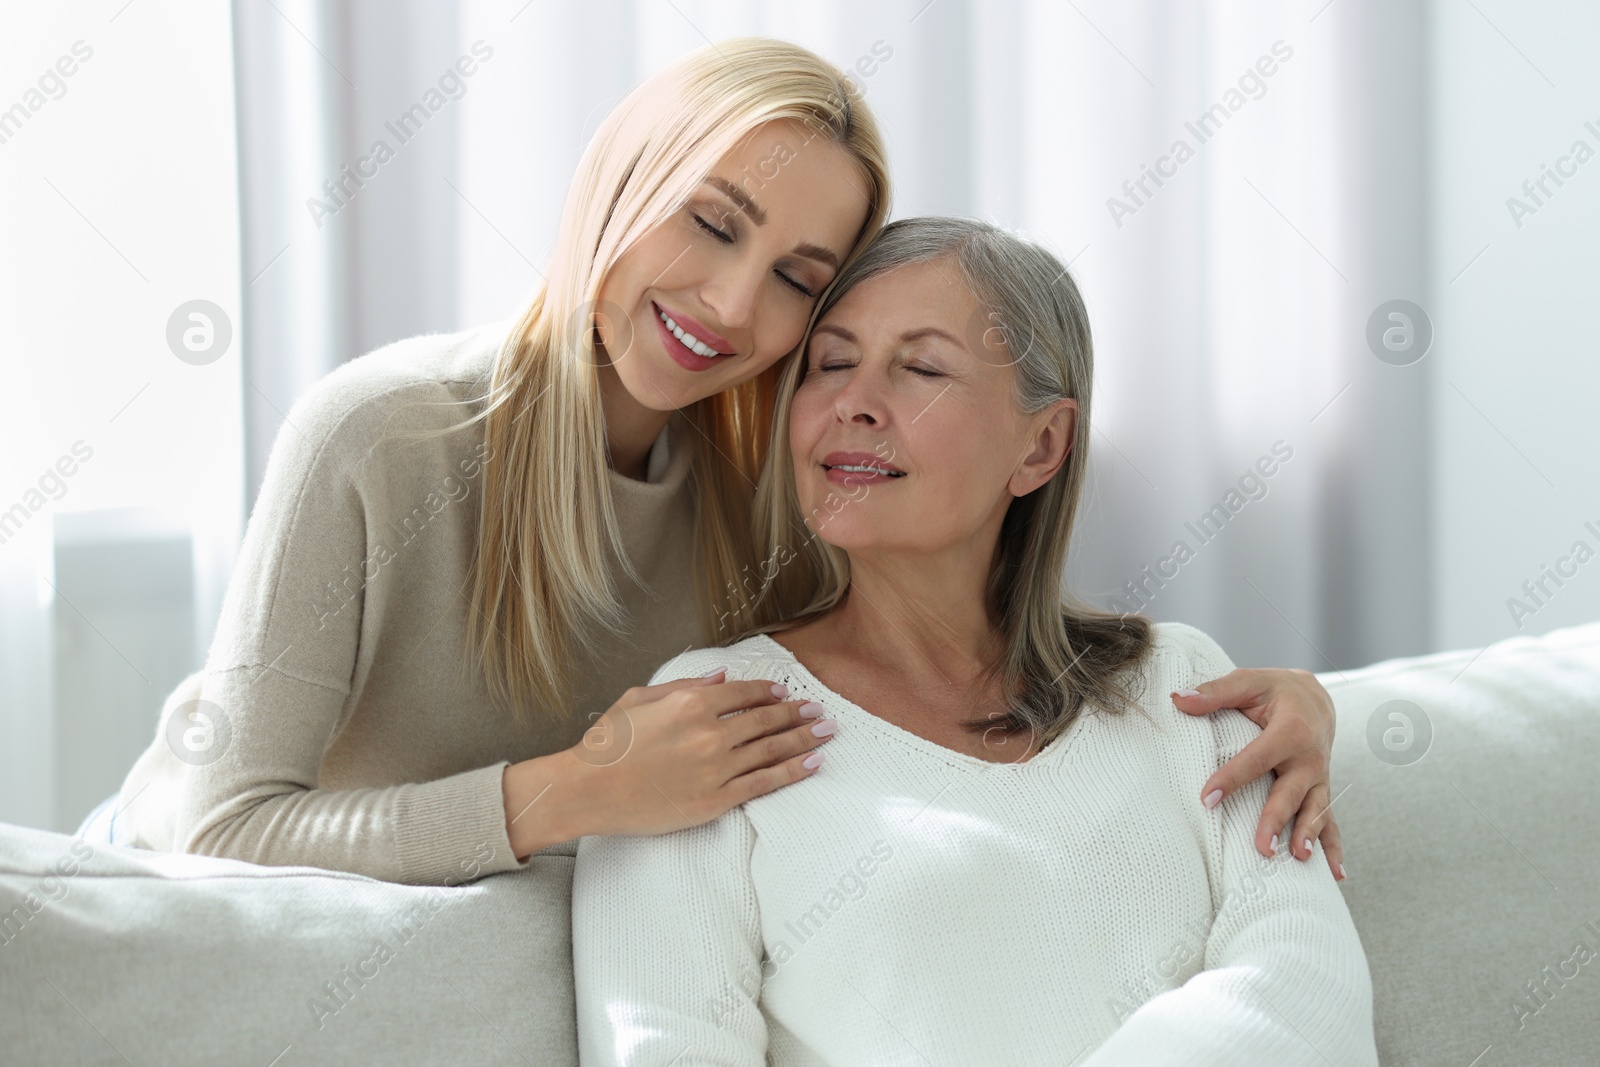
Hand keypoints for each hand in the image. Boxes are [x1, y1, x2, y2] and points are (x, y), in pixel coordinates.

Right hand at [502, 670, 835, 855]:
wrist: (587, 790)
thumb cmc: (606, 745)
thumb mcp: (639, 699)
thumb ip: (684, 685)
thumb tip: (722, 677)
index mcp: (691, 703)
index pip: (744, 693)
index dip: (769, 692)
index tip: (786, 692)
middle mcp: (710, 733)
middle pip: (766, 721)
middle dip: (798, 713)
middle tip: (819, 711)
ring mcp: (716, 768)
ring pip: (772, 750)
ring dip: (804, 739)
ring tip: (827, 733)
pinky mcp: (715, 800)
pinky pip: (763, 784)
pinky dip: (792, 772)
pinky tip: (812, 764)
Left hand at [1170, 668, 1345, 881]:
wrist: (1317, 696)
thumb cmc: (1276, 690)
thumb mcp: (1248, 681)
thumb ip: (1215, 691)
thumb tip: (1178, 699)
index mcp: (1291, 729)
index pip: (1257, 758)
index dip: (1231, 778)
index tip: (1206, 798)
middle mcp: (1310, 757)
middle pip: (1291, 792)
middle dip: (1276, 820)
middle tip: (1261, 848)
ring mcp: (1319, 777)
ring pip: (1315, 810)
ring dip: (1309, 836)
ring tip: (1299, 860)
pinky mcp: (1322, 790)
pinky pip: (1330, 819)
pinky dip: (1334, 847)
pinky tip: (1336, 874)